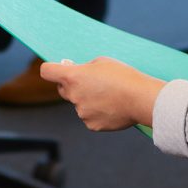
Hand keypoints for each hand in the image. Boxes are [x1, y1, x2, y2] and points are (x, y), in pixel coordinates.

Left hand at [39, 58, 163, 131]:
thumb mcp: (101, 62)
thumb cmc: (122, 76)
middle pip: (63, 89)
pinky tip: (111, 107)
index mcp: (73, 77)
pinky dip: (97, 112)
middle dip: (72, 85)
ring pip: (79, 104)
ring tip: (109, 95)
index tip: (57, 69)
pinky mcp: (91, 125)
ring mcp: (81, 112)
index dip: (50, 69)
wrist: (140, 98)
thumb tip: (70, 70)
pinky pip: (89, 116)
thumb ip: (82, 68)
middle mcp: (73, 95)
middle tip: (90, 81)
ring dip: (88, 99)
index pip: (47, 71)